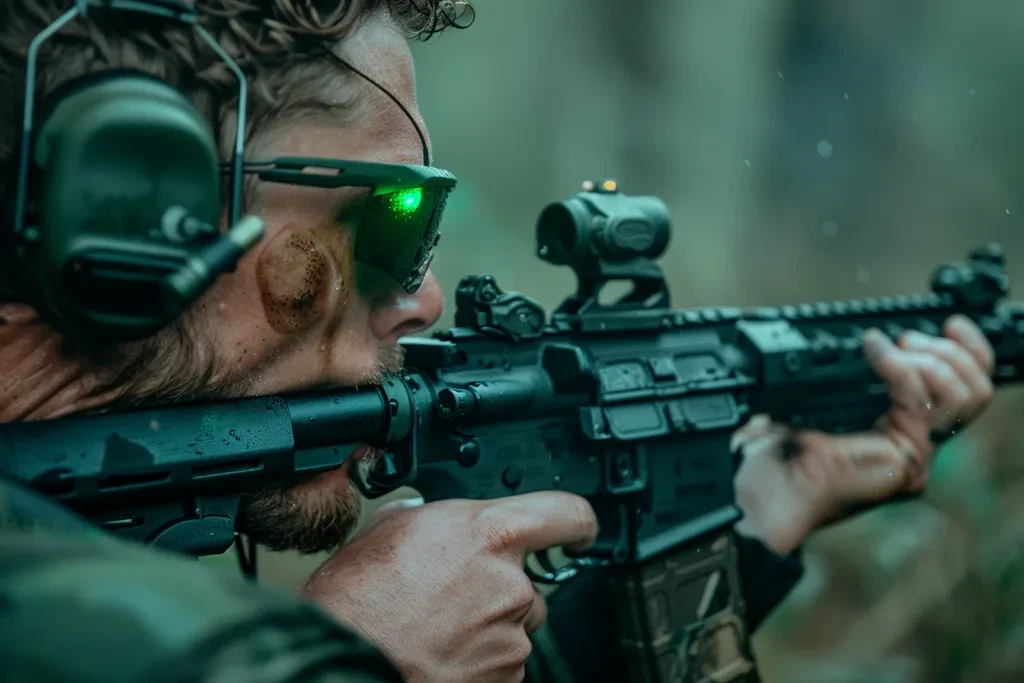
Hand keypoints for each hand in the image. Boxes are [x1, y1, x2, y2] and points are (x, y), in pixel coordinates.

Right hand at [299, 492, 596, 682]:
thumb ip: (435, 519)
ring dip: (487, 630)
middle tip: (452, 599)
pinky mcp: (506, 679)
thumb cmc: (357, 601)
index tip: (577, 531)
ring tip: (435, 631)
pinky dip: (479, 664)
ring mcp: (511, 638)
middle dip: (500, 590)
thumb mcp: (390, 530)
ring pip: (514, 627)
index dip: (574, 523)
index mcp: (490, 534)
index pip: (567, 514)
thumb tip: (434, 517)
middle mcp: (511, 584)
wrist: (344, 658)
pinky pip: (503, 665)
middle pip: (529, 582)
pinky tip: (440, 656)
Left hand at [732, 315, 994, 554]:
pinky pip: (921, 402)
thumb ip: (841, 379)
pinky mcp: (904, 460)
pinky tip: (877, 355)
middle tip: (908, 339)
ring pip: (963, 397)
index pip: (963, 392)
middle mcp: (914, 445)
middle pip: (975, 392)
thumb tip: (858, 342)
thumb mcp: (808, 402)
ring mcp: (913, 456)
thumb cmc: (773, 456)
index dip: (967, 351)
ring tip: (896, 348)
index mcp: (898, 430)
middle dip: (949, 351)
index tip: (948, 324)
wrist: (760, 494)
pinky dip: (901, 368)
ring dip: (932, 359)